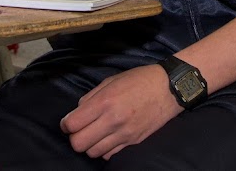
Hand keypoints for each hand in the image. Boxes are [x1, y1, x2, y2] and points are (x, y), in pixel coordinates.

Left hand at [61, 64, 180, 159]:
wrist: (169, 88)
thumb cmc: (139, 80)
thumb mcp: (111, 81)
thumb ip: (91, 97)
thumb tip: (77, 112)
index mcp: (105, 102)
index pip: (72, 124)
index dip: (66, 124)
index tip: (69, 121)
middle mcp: (113, 120)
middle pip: (79, 144)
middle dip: (75, 138)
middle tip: (79, 130)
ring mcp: (124, 134)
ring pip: (93, 153)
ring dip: (89, 145)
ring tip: (94, 134)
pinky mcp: (133, 142)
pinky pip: (109, 155)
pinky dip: (104, 149)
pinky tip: (107, 138)